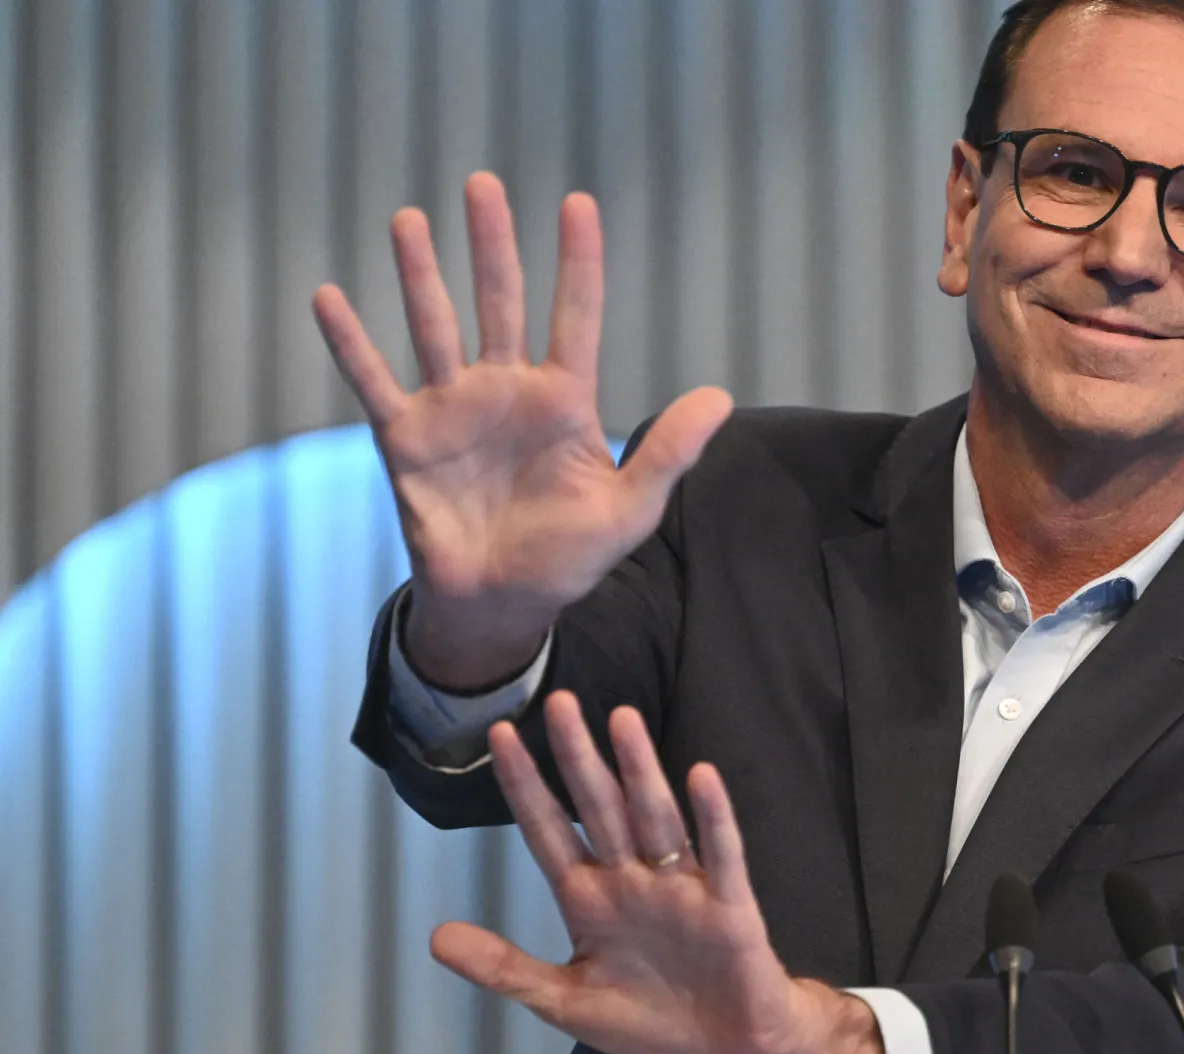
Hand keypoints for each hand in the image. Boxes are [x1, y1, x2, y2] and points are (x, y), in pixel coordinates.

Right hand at [312, 173, 732, 687]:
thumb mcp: (628, 509)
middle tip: (483, 183)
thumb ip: (668, 453)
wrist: (502, 607)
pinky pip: (373, 382)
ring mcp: (453, 410)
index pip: (575, 316)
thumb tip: (721, 397)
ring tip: (410, 219)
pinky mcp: (406, 439)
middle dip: (492, 244)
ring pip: (435, 326)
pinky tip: (329, 297)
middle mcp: (506, 391)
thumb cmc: (568, 558)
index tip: (577, 202)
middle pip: (500, 302)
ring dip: (421, 274)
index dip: (578, 261)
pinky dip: (349, 342)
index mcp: (564, 401)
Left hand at [429, 691, 883, 1053]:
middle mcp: (634, 881)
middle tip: (560, 701)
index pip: (549, 831)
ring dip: (640, 770)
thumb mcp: (565, 1002)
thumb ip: (505, 968)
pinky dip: (712, 816)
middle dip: (578, 757)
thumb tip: (436, 938)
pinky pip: (720, 854)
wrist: (730, 1049)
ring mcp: (682, 888)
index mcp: (590, 901)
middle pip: (600, 808)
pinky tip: (700, 778)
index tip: (501, 734)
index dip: (525, 784)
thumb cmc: (653, 1022)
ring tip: (623, 721)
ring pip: (655, 818)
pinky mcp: (729, 906)